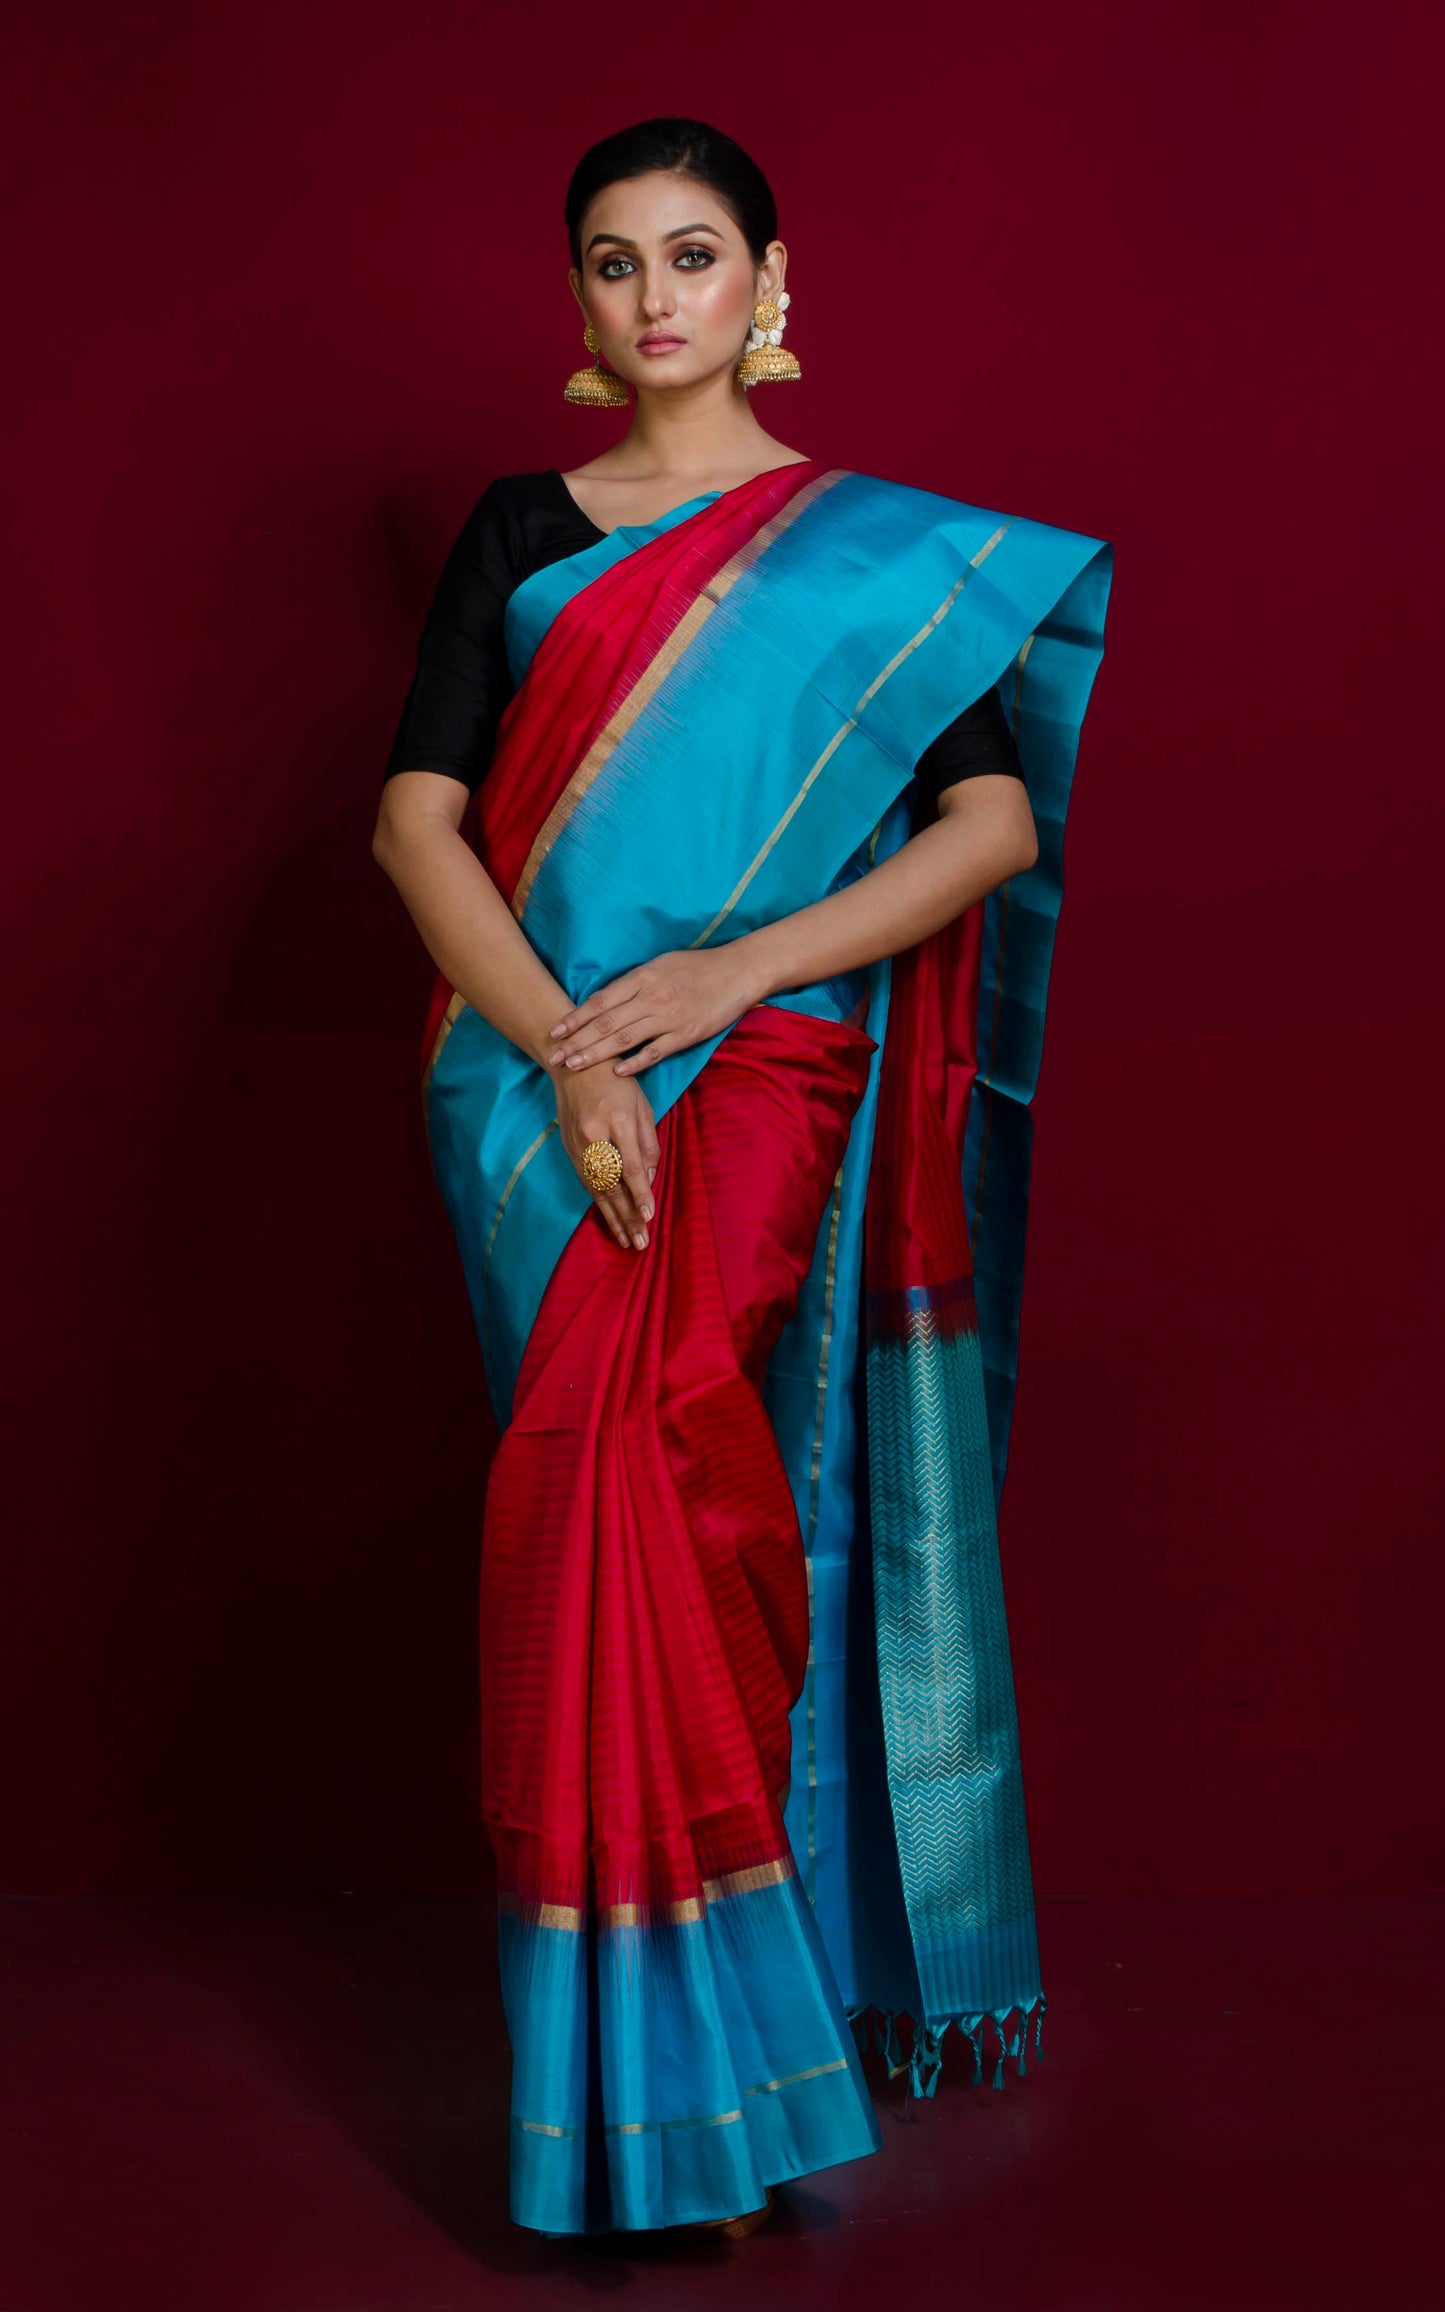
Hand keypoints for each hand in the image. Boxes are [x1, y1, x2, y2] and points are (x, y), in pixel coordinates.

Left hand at [546, 947, 760, 1077]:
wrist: (736, 972)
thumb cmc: (696, 967)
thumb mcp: (660, 964)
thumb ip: (633, 982)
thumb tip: (606, 999)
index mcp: (642, 978)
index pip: (600, 1001)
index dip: (575, 1018)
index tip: (555, 1031)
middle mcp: (650, 998)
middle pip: (605, 1023)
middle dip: (576, 1041)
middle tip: (554, 1057)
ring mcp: (668, 1017)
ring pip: (624, 1039)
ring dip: (596, 1054)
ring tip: (574, 1066)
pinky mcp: (685, 1035)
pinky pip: (654, 1052)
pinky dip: (634, 1063)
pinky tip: (616, 1073)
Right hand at [552, 1067, 659, 1251]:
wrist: (575, 1069)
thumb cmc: (617, 1084)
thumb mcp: (642, 1106)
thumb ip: (648, 1143)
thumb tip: (648, 1178)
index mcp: (617, 1120)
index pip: (629, 1166)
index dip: (640, 1194)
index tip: (649, 1216)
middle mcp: (594, 1135)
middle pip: (611, 1184)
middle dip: (627, 1216)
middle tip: (639, 1242)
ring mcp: (577, 1145)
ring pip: (596, 1188)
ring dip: (612, 1217)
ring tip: (625, 1240)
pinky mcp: (569, 1150)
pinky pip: (586, 1182)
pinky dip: (598, 1203)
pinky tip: (609, 1218)